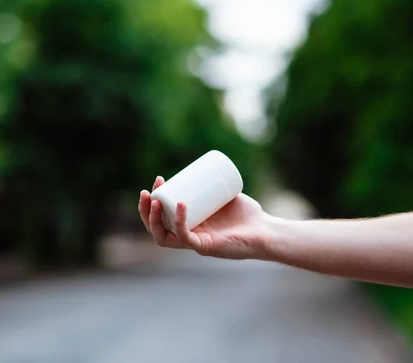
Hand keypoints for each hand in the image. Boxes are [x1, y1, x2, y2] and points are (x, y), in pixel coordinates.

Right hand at [138, 176, 271, 259]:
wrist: (265, 231)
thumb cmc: (246, 214)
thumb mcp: (223, 195)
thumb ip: (214, 183)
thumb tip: (203, 164)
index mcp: (188, 226)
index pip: (161, 216)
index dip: (154, 199)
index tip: (159, 179)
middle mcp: (187, 237)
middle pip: (156, 226)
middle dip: (146, 208)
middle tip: (151, 189)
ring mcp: (195, 243)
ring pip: (163, 236)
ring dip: (154, 219)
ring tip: (156, 200)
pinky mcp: (205, 247)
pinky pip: (185, 236)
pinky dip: (179, 221)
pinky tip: (180, 205)